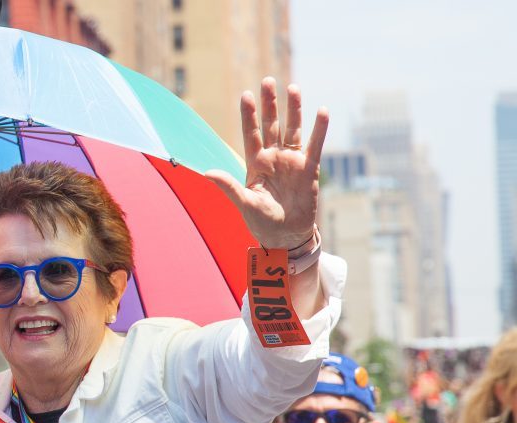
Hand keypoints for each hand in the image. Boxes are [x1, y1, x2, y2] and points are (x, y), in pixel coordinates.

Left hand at [205, 78, 328, 249]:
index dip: (249, 115)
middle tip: (267, 80)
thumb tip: (207, 172)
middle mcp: (273, 158)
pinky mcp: (309, 169)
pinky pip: (315, 145)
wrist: (285, 235)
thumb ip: (227, 186)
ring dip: (293, 110)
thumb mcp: (243, 203)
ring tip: (293, 87)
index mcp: (255, 164)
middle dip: (270, 104)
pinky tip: (321, 111)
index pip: (251, 133)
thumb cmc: (261, 222)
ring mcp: (292, 161)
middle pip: (271, 125)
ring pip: (292, 130)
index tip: (246, 95)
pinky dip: (319, 129)